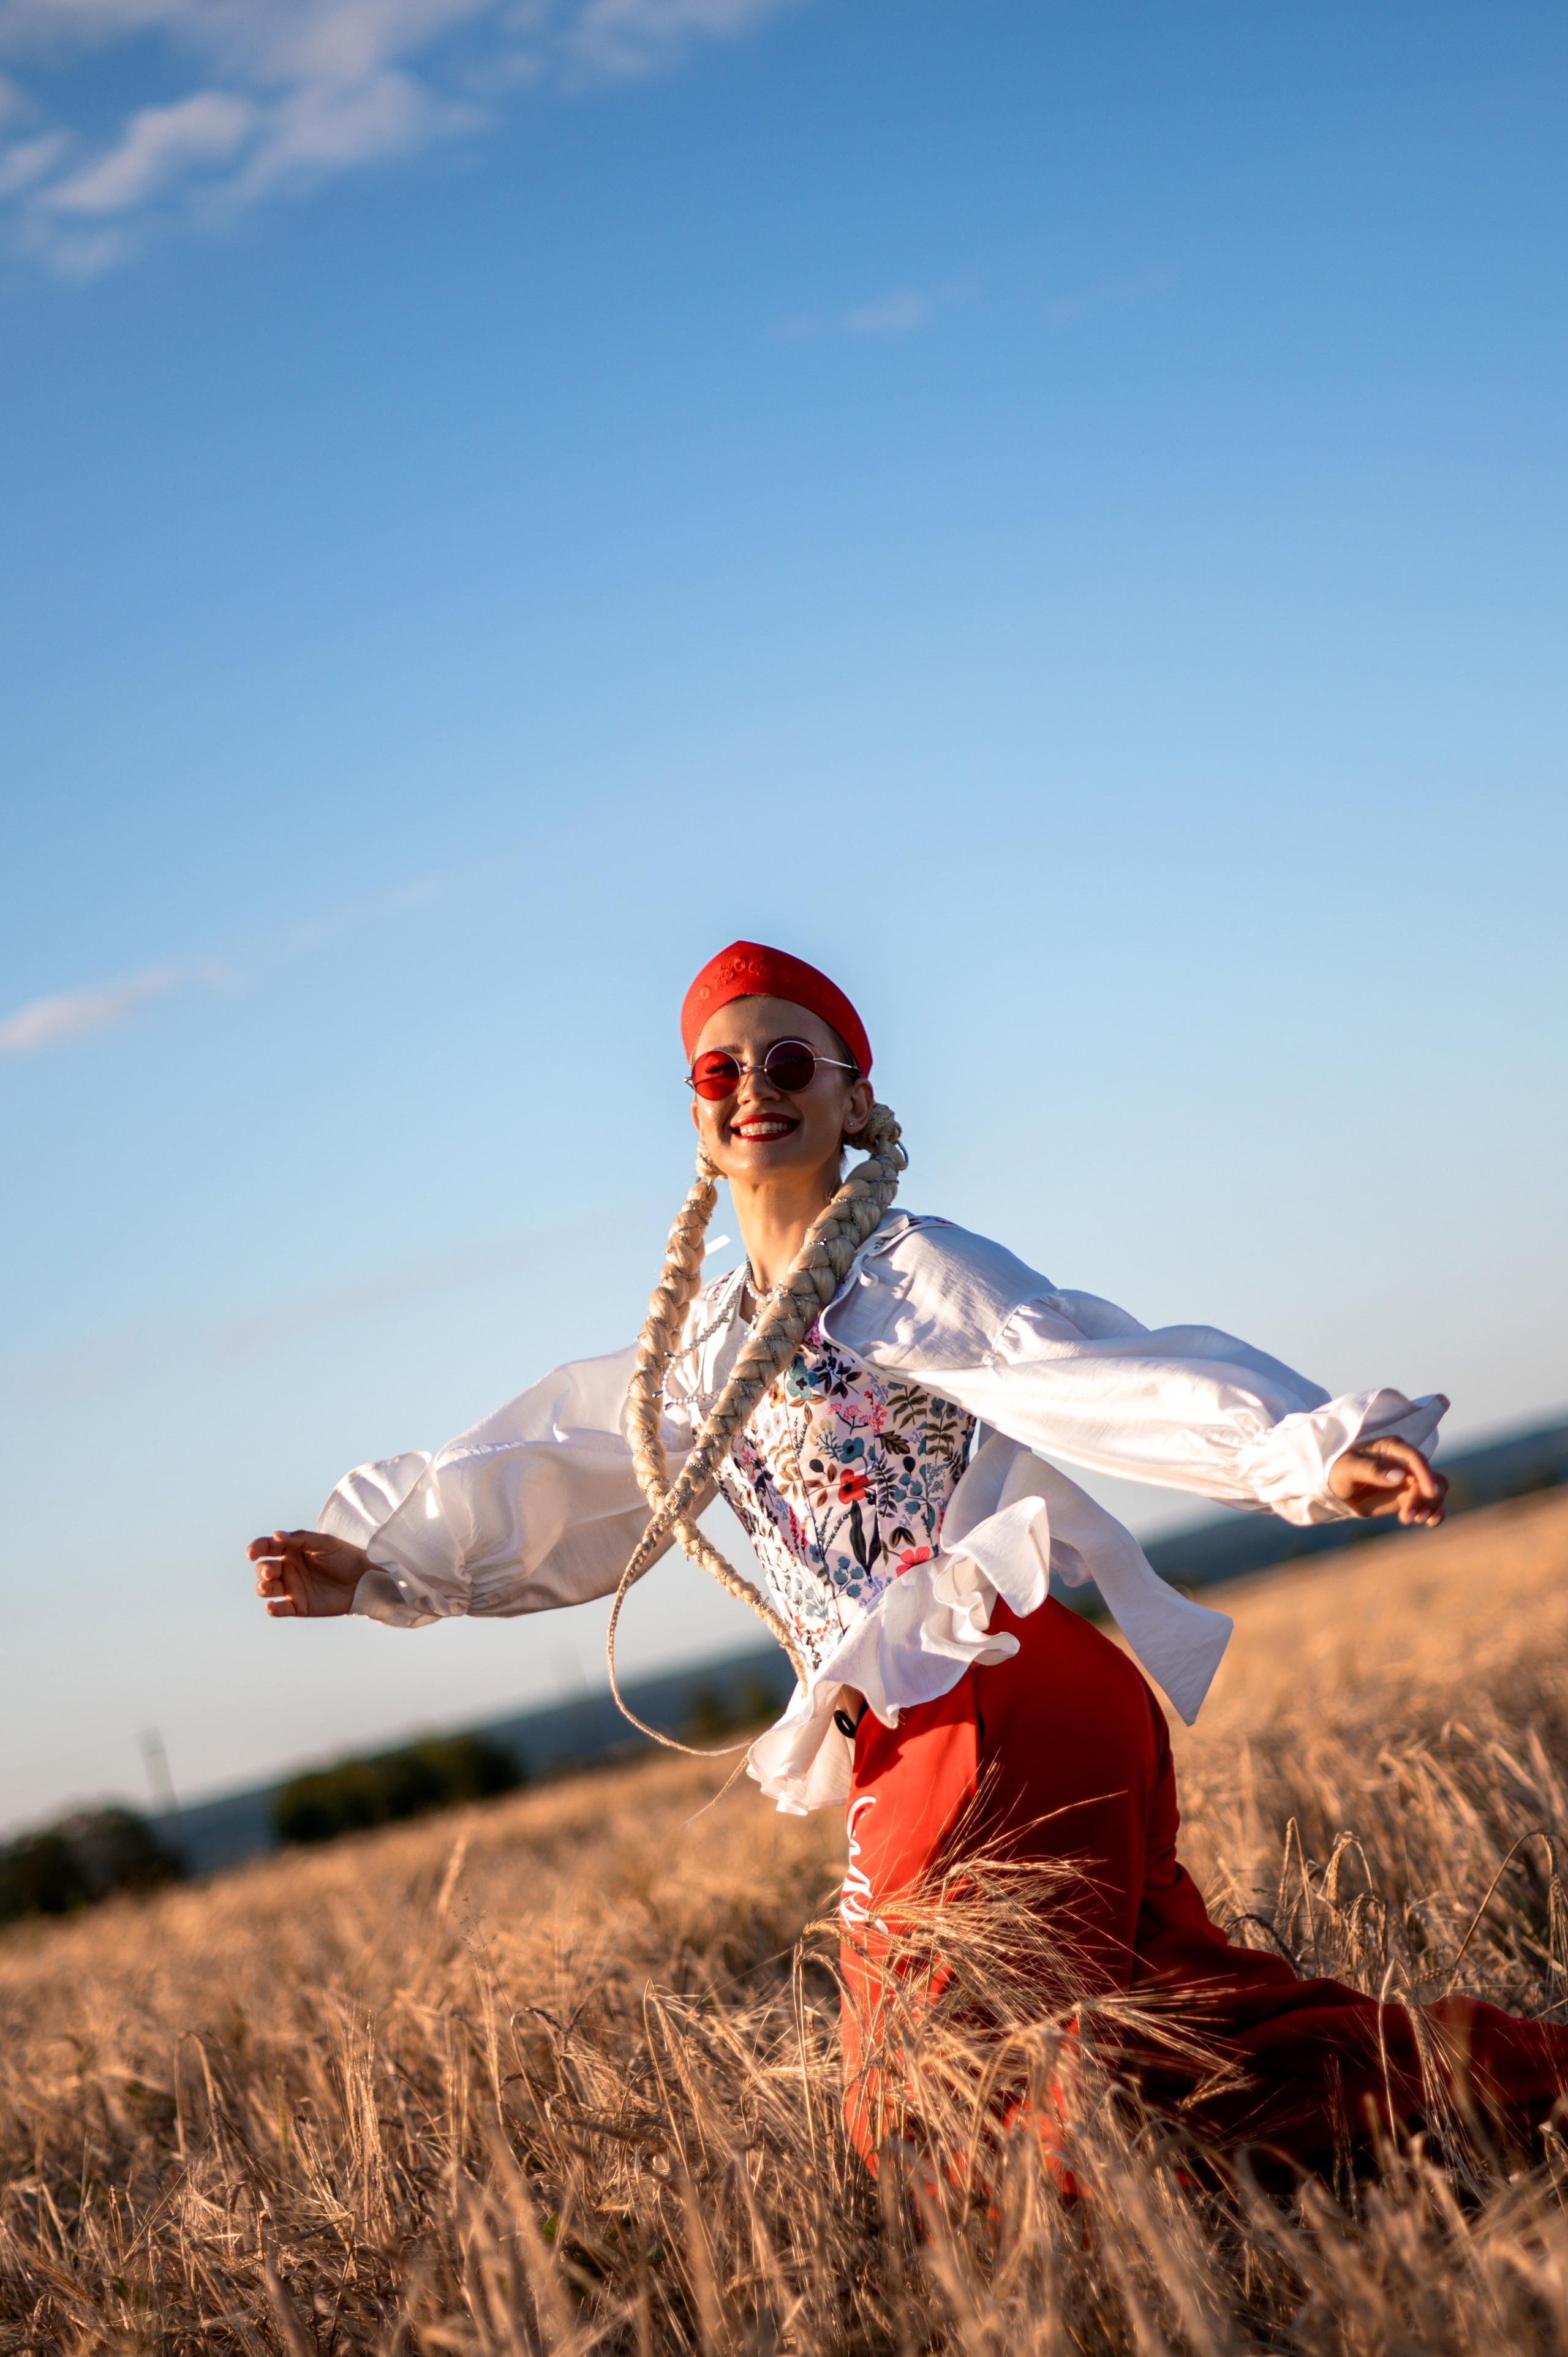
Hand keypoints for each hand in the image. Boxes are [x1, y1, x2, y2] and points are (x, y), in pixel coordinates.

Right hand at [248, 1529, 368, 1617]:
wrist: (365, 1579)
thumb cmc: (346, 1556)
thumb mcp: (325, 1543)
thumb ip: (300, 1539)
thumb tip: (275, 1535)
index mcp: (291, 1550)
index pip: (267, 1547)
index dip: (256, 1548)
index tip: (252, 1553)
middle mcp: (288, 1569)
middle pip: (264, 1569)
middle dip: (263, 1570)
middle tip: (272, 1571)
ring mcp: (292, 1588)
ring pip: (267, 1589)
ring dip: (263, 1587)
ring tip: (267, 1586)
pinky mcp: (299, 1606)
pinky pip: (280, 1609)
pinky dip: (273, 1609)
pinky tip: (271, 1607)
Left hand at [1326, 1438, 1446, 1525]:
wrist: (1338, 1488)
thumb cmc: (1340, 1471)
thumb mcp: (1349, 1468)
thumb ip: (1372, 1471)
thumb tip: (1399, 1476)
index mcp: (1393, 1448)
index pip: (1415, 1459)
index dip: (1425, 1475)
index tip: (1430, 1493)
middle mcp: (1407, 1462)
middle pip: (1429, 1477)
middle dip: (1423, 1498)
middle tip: (1405, 1517)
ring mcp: (1412, 1479)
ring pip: (1436, 1489)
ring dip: (1431, 1506)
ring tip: (1413, 1520)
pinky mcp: (1412, 1496)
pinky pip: (1432, 1502)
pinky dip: (1436, 1511)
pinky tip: (1431, 1522)